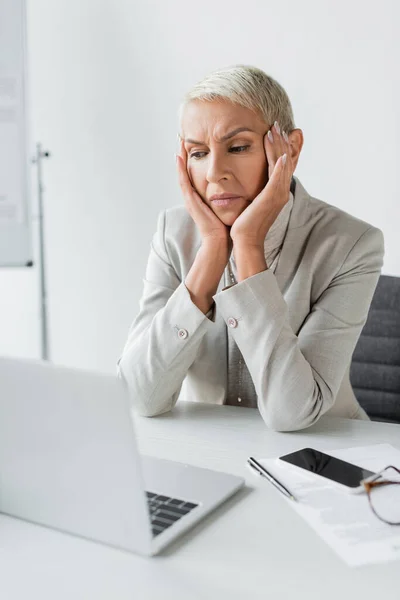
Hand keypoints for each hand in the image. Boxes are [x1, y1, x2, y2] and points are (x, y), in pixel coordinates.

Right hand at [176, 139, 228, 245]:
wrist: (221, 241)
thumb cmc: (227, 225)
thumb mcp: (229, 204)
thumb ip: (231, 193)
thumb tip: (242, 183)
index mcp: (203, 194)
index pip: (198, 170)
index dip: (197, 156)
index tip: (198, 140)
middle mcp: (194, 194)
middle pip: (187, 169)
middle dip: (184, 152)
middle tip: (182, 135)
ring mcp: (190, 198)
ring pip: (182, 172)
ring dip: (180, 156)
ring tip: (178, 139)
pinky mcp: (190, 202)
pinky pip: (183, 182)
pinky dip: (179, 169)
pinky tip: (178, 156)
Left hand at [230, 122, 293, 248]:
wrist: (245, 240)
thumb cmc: (244, 224)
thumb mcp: (251, 202)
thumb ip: (254, 190)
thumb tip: (250, 182)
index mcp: (276, 191)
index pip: (281, 163)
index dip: (279, 146)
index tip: (273, 130)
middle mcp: (280, 192)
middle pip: (285, 160)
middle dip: (281, 141)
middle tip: (278, 124)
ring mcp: (277, 195)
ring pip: (282, 165)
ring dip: (279, 146)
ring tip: (274, 130)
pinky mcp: (270, 199)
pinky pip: (277, 178)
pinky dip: (279, 165)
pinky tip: (280, 153)